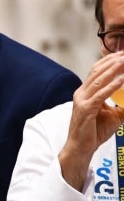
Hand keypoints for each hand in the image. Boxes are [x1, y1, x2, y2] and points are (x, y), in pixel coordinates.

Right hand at [60, 51, 123, 188]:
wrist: (81, 147)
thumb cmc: (94, 132)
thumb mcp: (113, 115)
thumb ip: (122, 105)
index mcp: (85, 93)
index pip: (96, 71)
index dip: (108, 61)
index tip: (121, 54)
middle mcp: (81, 94)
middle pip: (97, 72)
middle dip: (113, 61)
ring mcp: (81, 101)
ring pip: (98, 80)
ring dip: (114, 69)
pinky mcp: (85, 109)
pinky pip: (100, 95)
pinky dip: (112, 86)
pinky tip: (122, 80)